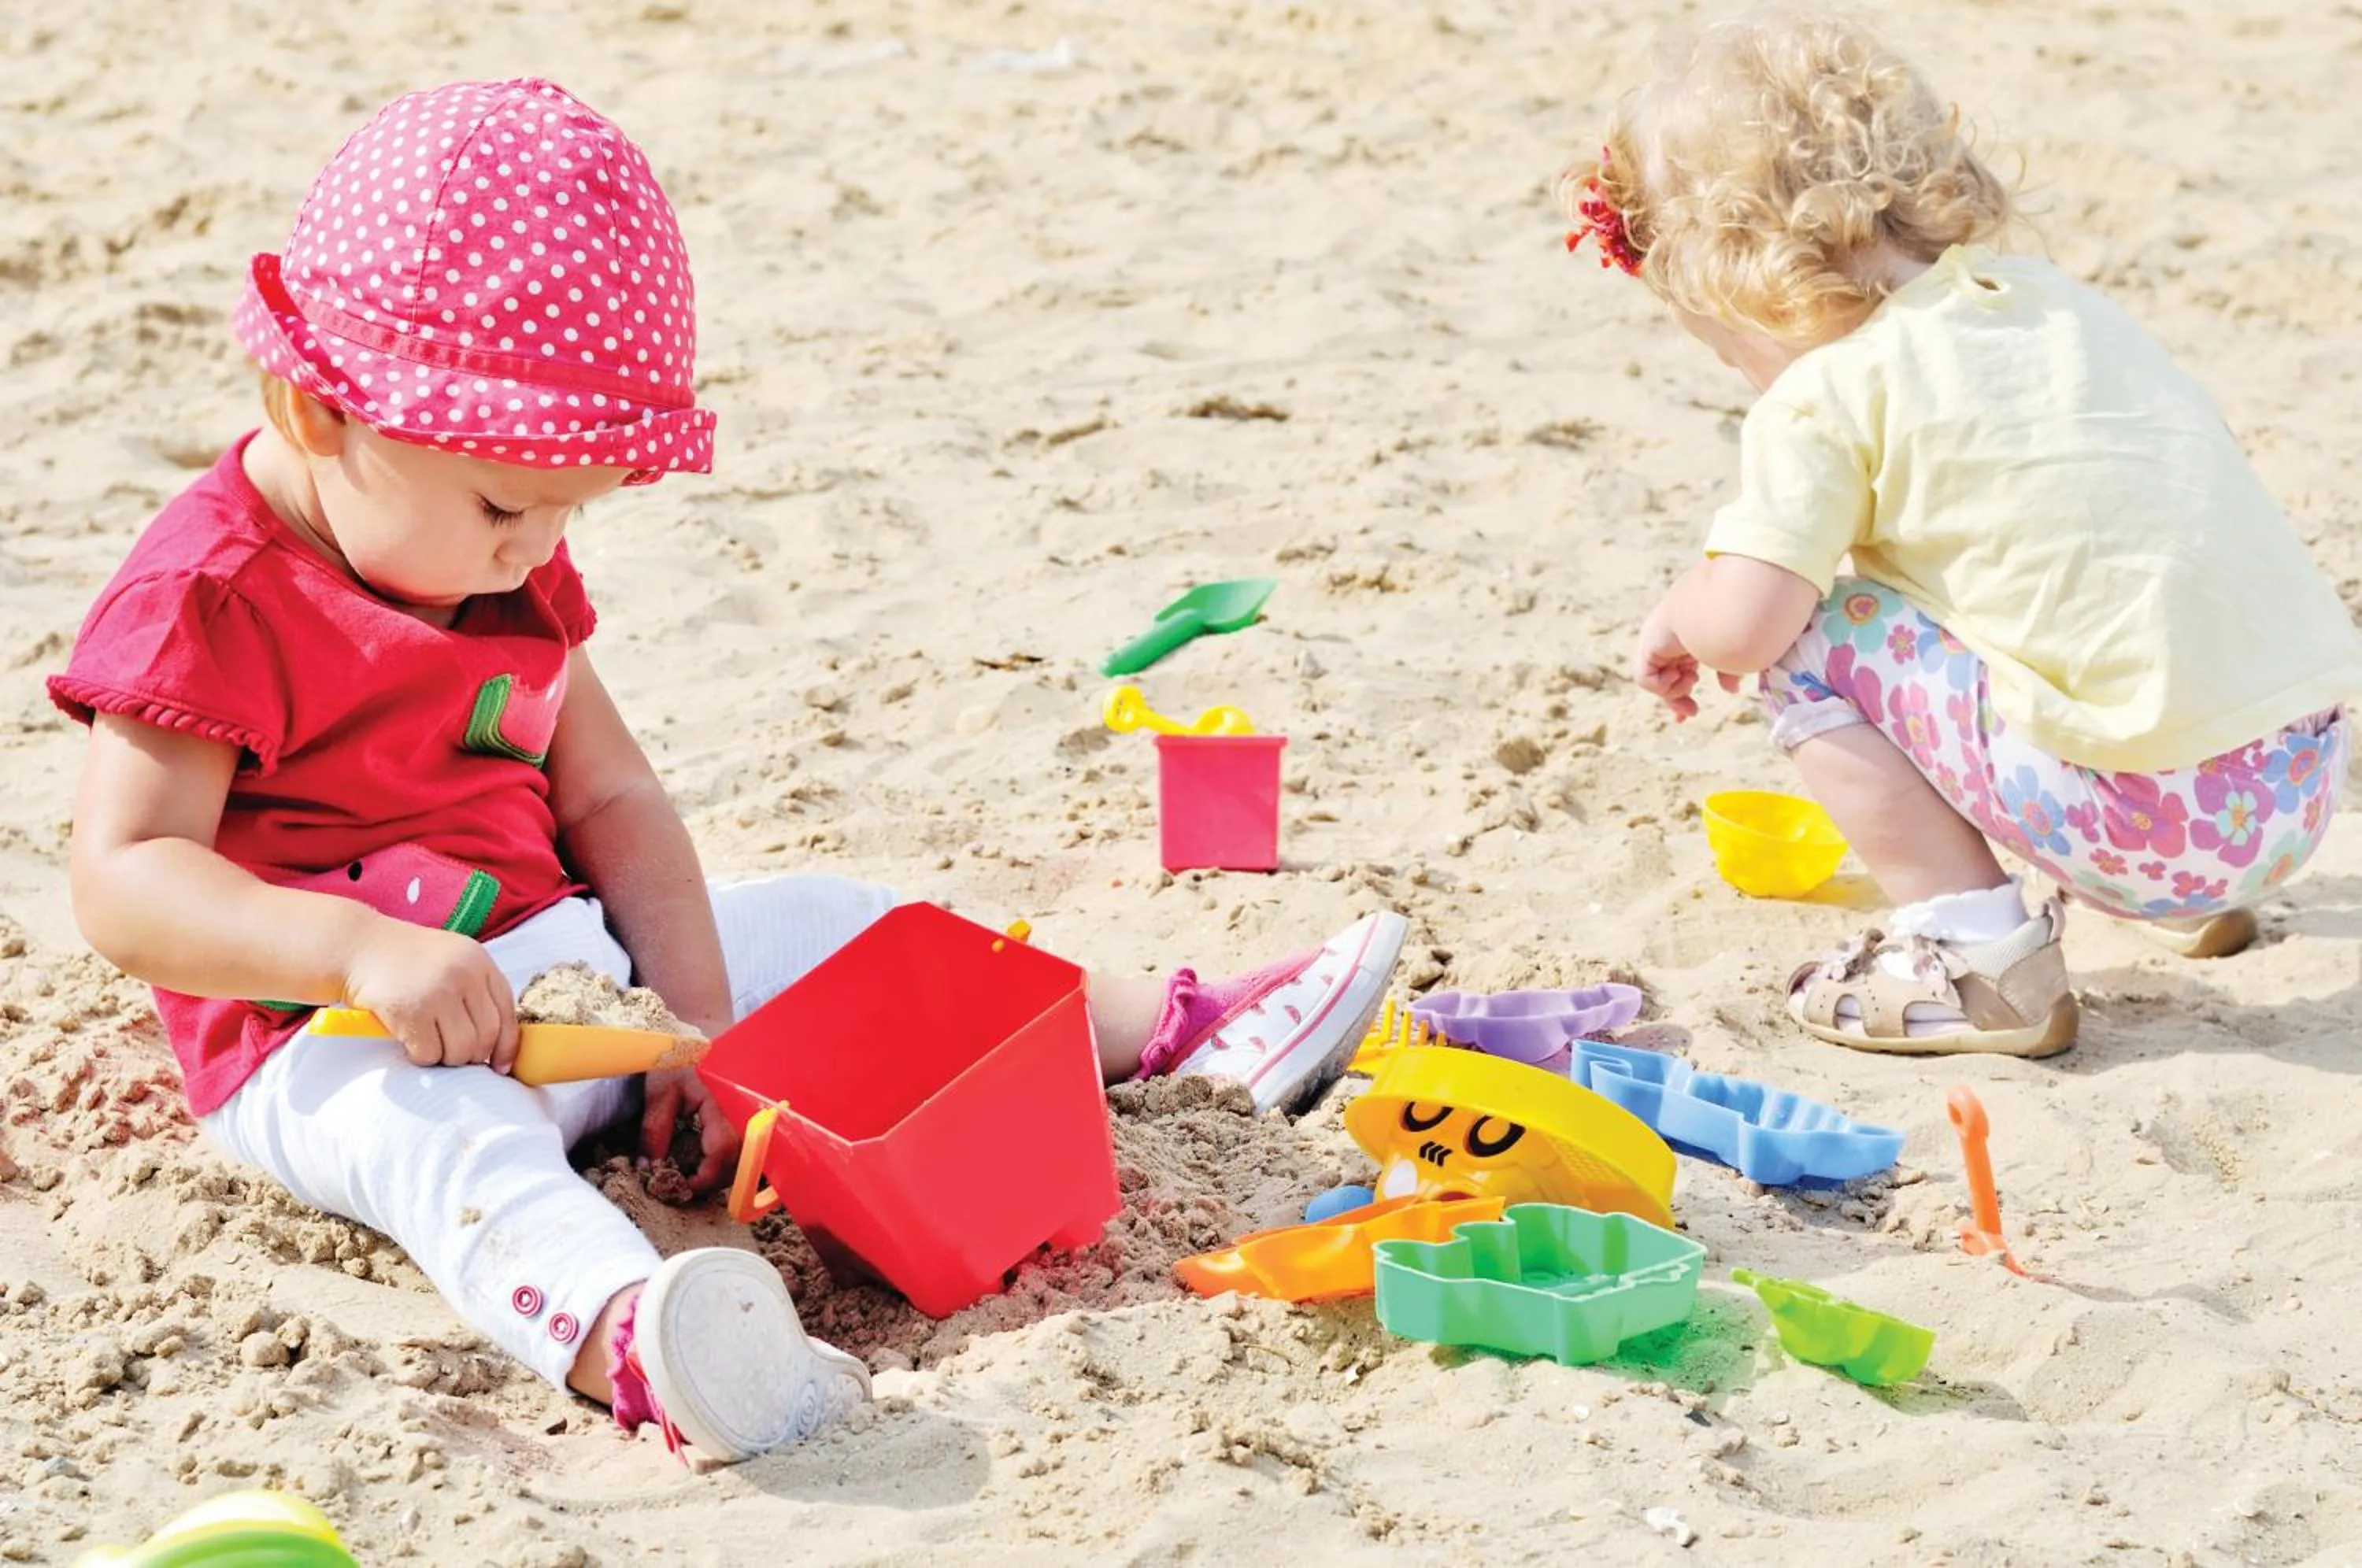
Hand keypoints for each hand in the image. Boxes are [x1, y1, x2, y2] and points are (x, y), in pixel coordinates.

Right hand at [341, 921, 518, 1072]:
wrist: (357, 947)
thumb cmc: (405, 961)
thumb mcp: (451, 960)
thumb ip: (476, 991)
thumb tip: (499, 1047)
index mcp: (479, 961)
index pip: (507, 1012)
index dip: (506, 1045)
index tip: (499, 1065)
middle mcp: (464, 974)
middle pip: (486, 1036)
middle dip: (471, 1055)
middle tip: (452, 1054)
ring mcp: (438, 992)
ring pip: (460, 1050)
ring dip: (446, 1058)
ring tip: (430, 1045)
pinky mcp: (410, 1011)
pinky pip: (429, 1053)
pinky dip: (421, 1057)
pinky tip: (409, 1042)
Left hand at [641, 1066, 738, 1191]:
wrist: (678, 1049)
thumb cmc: (671, 1067)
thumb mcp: (658, 1096)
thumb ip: (654, 1132)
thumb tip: (650, 1169)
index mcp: (717, 1105)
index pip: (723, 1148)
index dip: (706, 1175)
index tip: (684, 1185)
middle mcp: (734, 1114)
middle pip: (737, 1159)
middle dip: (713, 1180)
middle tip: (685, 1186)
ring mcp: (737, 1118)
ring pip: (740, 1159)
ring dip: (719, 1175)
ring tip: (692, 1178)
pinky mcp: (732, 1122)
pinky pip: (736, 1152)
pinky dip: (721, 1166)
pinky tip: (702, 1167)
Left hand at [1632, 605, 1740, 720]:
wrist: (1720, 608)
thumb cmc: (1732, 626)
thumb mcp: (1731, 654)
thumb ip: (1729, 671)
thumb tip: (1731, 690)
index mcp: (1688, 638)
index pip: (1679, 667)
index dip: (1682, 690)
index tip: (1691, 711)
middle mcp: (1670, 640)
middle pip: (1664, 677)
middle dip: (1675, 699)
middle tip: (1688, 714)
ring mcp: (1656, 642)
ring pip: (1655, 681)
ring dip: (1674, 690)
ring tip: (1691, 680)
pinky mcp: (1648, 646)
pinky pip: (1645, 678)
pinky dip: (1663, 684)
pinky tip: (1678, 673)